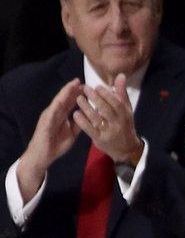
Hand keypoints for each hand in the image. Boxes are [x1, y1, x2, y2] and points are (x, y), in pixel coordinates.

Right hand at [17, 79, 83, 200]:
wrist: (43, 156)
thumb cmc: (56, 145)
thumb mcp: (72, 133)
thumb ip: (79, 124)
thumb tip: (89, 115)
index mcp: (61, 116)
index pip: (69, 102)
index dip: (77, 94)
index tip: (87, 87)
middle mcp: (54, 113)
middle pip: (64, 99)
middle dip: (72, 90)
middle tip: (81, 81)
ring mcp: (48, 117)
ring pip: (58, 102)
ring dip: (65, 93)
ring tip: (72, 84)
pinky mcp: (45, 123)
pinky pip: (51, 113)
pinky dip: (57, 105)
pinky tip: (62, 99)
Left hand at [72, 74, 143, 163]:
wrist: (126, 148)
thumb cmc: (125, 125)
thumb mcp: (126, 109)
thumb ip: (121, 93)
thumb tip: (120, 75)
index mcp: (125, 114)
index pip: (117, 103)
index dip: (107, 94)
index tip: (97, 86)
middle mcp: (118, 123)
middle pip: (106, 110)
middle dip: (96, 98)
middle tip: (85, 89)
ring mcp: (108, 132)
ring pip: (97, 119)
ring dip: (87, 108)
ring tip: (78, 99)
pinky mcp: (100, 139)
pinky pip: (90, 129)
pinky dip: (82, 121)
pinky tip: (76, 114)